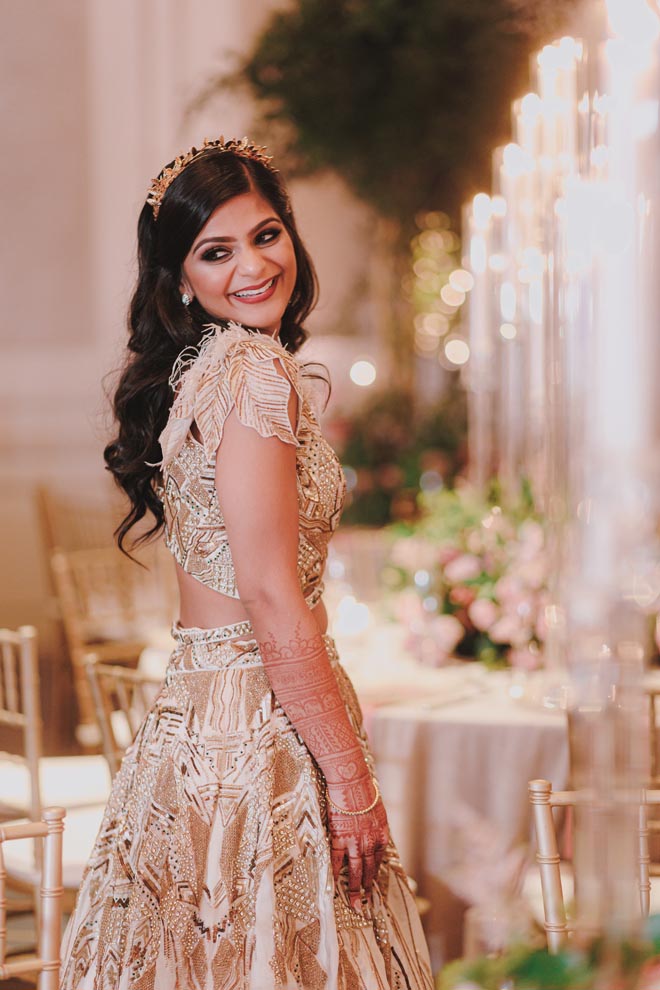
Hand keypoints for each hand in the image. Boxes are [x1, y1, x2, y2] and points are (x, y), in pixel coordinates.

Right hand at [326, 782, 389, 910]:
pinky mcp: (339, 838)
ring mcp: (355, 842)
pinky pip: (337, 859)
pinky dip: (335, 872)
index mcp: (381, 835)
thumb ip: (374, 823)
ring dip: (354, 888)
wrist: (352, 783)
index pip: (378, 860)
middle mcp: (370, 843)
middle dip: (367, 888)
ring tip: (354, 903)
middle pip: (368, 869)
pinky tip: (333, 883)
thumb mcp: (377, 809)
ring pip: (355, 870)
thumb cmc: (364, 791)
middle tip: (365, 904)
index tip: (371, 885)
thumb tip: (371, 827)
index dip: (374, 873)